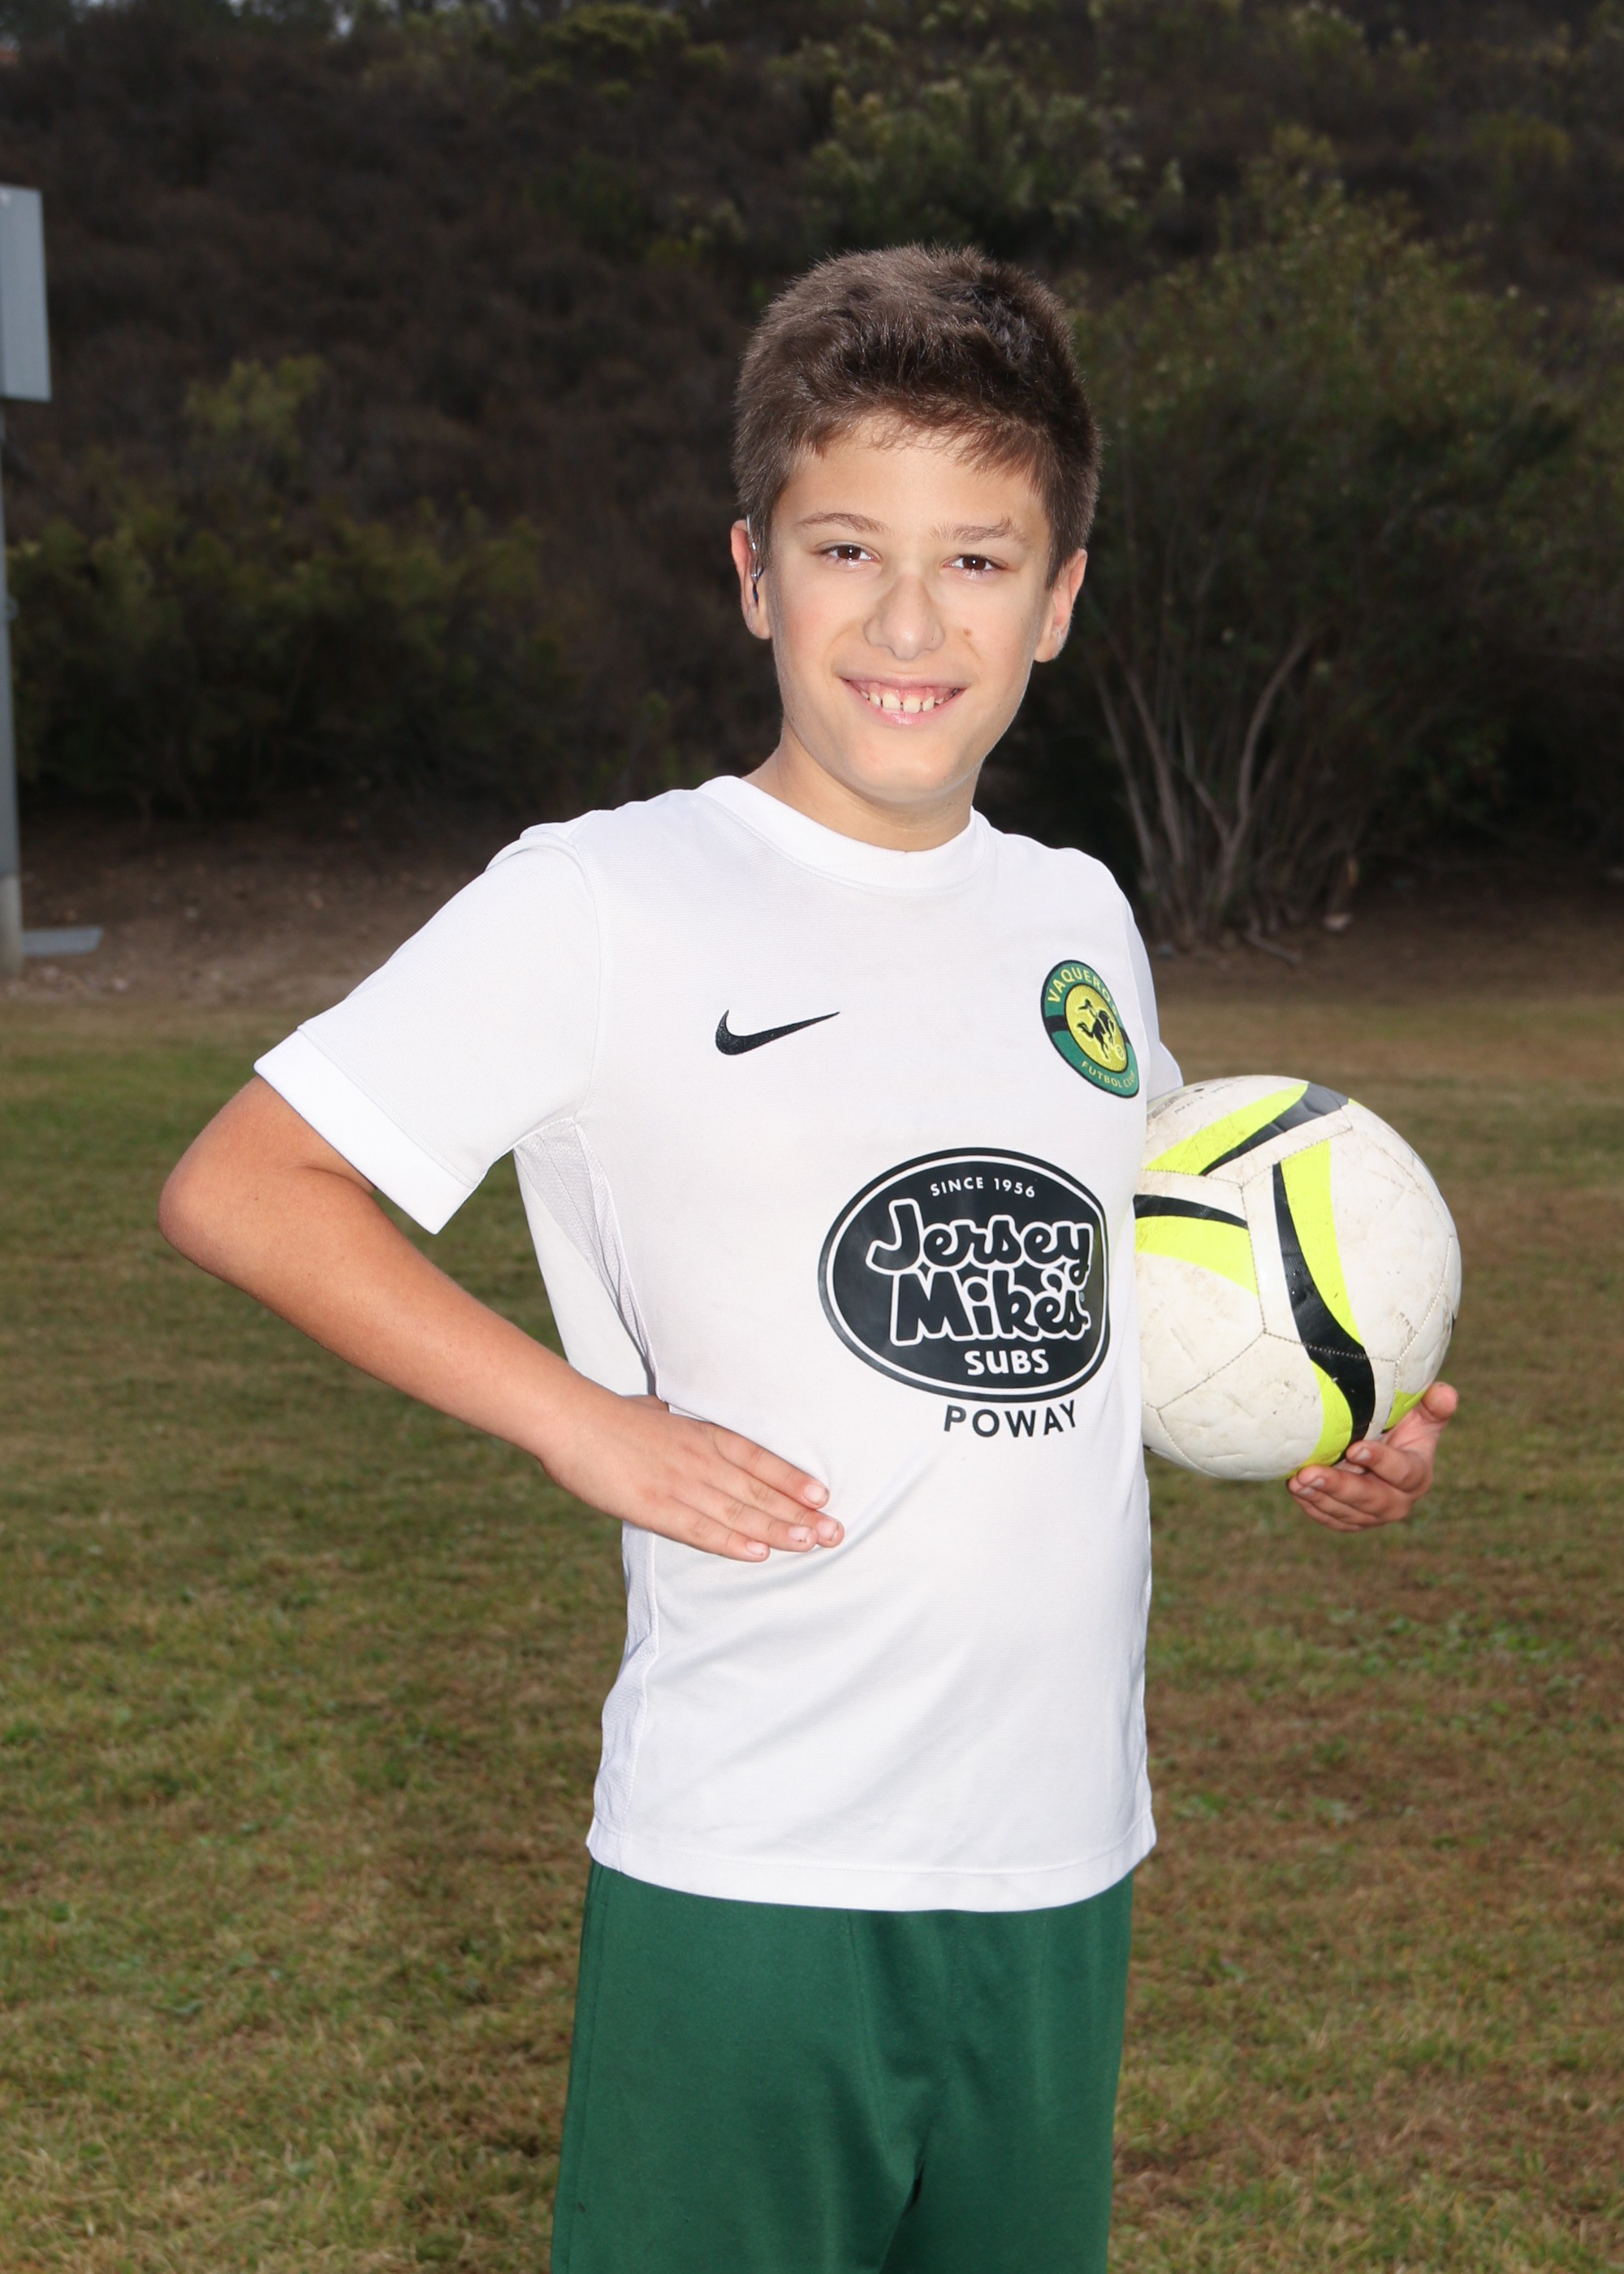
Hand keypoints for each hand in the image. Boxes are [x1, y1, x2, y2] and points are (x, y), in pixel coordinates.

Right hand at [542, 1385, 841, 1564]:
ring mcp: (680, 1484)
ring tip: (811, 1544)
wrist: (572, 1420)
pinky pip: (701, 1530)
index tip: (824, 1496)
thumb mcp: (654, 1412)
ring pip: (740, 1513)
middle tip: (836, 1532)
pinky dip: (733, 1543)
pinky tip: (759, 1553)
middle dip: (800, 1513)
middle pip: (760, 1490)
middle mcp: (701, 1460)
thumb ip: (672, 1422)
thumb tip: (669, 1415)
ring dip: (779, 1530)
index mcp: (702, 1435)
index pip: (760, 1459)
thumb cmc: (610, 1414)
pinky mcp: (656, 1508)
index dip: (794, 1479)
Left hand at [1288, 1381, 1456, 1533]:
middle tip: (1310, 1473)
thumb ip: (1433, 1405)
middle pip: (1370, 1499)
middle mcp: (1398, 1501)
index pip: (1402, 1471)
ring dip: (1319, 1498)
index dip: (1380, 1461)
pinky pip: (1332, 1519)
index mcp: (1418, 1474)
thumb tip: (1444, 1393)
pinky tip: (1296, 1490)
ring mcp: (1374, 1515)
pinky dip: (1313, 1506)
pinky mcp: (1352, 1520)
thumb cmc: (1401, 1423)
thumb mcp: (1420, 1412)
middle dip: (1339, 1486)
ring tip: (1297, 1480)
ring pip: (1346, 1513)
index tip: (1355, 1449)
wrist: (1382, 1444)